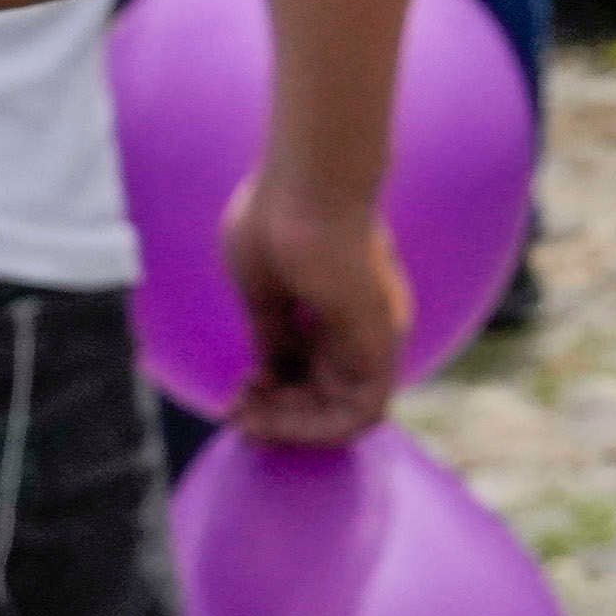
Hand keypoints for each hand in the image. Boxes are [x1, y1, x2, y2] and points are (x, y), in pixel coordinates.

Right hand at [218, 147, 410, 448]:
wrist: (305, 185)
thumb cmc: (277, 219)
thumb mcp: (262, 291)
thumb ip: (271, 334)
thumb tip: (269, 372)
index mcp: (334, 306)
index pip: (309, 369)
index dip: (271, 392)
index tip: (234, 395)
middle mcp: (361, 326)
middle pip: (326, 396)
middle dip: (277, 416)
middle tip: (236, 417)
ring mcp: (375, 335)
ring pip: (345, 412)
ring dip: (294, 429)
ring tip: (248, 421)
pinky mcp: (382, 345)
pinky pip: (364, 413)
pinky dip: (318, 430)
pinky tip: (272, 420)